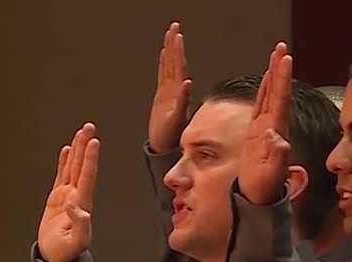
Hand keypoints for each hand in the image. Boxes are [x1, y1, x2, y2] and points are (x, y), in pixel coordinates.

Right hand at [38, 124, 99, 261]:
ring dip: (77, 150)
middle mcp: (78, 196)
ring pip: (73, 167)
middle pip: (82, 166)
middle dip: (85, 146)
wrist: (58, 257)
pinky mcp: (58, 198)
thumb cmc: (68, 251)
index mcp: (83, 204)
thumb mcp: (77, 241)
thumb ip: (80, 225)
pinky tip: (67, 150)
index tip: (94, 142)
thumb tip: (77, 206)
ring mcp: (68, 195)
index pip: (87, 176)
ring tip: (81, 132)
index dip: (90, 159)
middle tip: (89, 127)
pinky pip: (62, 175)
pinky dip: (64, 162)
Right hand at [148, 22, 192, 153]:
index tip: (177, 36)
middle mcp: (176, 88)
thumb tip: (188, 83)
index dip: (177, 51)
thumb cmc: (174, 134)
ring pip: (169, 65)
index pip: (179, 65)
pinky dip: (164, 63)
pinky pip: (164, 74)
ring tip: (171, 34)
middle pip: (174, 61)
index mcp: (180, 90)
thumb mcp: (180, 116)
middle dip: (174, 44)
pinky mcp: (163, 95)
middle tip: (175, 27)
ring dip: (170, 50)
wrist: (165, 146)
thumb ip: (183, 99)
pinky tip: (164, 53)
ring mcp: (169, 91)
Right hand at [239, 42, 292, 204]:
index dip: (282, 79)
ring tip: (277, 55)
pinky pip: (262, 104)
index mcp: (277, 132)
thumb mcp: (271, 174)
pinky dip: (265, 89)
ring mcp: (266, 128)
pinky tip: (268, 78)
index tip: (285, 59)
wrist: (259, 198)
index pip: (280, 100)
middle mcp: (274, 126)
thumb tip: (277, 138)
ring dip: (274, 75)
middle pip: (277, 92)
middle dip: (279, 70)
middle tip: (282, 47)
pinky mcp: (258, 131)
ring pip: (271, 95)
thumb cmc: (265, 188)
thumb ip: (277, 156)